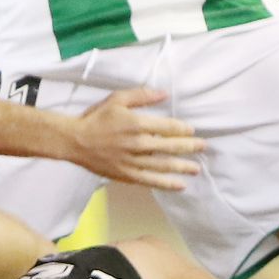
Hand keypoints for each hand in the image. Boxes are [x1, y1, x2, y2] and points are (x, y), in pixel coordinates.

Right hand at [65, 88, 203, 190]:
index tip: (192, 130)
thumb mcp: (117, 99)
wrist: (74, 141)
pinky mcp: (127, 175)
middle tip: (203, 147)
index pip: (167, 127)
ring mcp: (132, 161)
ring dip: (182, 167)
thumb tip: (164, 93)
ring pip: (163, 165)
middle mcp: (137, 144)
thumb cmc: (95, 118)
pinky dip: (166, 183)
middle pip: (169, 147)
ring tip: (196, 168)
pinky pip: (151, 181)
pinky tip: (180, 185)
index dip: (182, 129)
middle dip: (189, 147)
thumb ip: (141, 95)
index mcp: (136, 123)